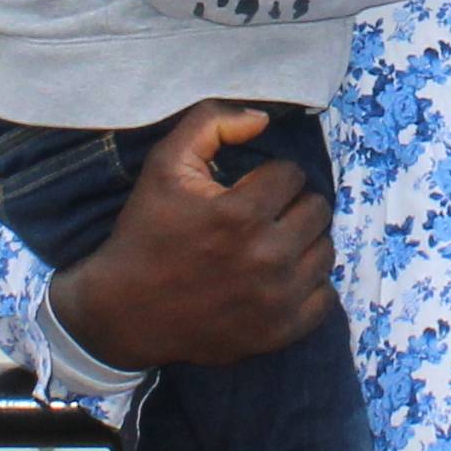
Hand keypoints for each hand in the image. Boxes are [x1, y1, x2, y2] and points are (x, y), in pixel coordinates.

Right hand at [44, 103, 335, 370]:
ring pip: (325, 250)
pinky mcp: (280, 331)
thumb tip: (262, 119)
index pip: (292, 175)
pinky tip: (281, 277)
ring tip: (273, 243)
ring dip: (303, 241)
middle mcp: (267, 257)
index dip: (269, 176)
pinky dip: (309, 284)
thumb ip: (210, 124)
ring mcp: (277, 299)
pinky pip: (325, 296)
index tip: (249, 188)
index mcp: (241, 213)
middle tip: (264, 214)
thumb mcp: (164, 164)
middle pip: (317, 210)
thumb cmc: (146, 232)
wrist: (126, 311)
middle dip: (291, 205)